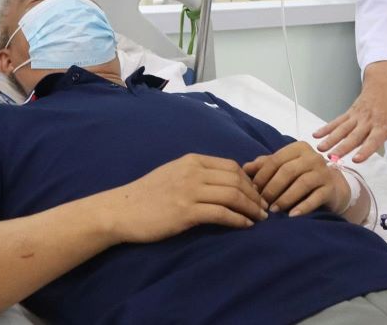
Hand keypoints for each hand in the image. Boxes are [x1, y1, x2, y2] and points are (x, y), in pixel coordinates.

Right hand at [100, 154, 267, 243]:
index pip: (231, 166)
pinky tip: (245, 226)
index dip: (249, 180)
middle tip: (264, 208)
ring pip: (232, 195)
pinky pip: (222, 213)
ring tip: (260, 218)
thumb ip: (197, 174)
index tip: (257, 194)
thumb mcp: (174, 174)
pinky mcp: (186, 211)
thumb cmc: (148, 195)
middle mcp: (193, 171)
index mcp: (192, 160)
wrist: (122, 210)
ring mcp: (189, 191)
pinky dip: (238, 220)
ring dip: (251, 208)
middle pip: (236, 179)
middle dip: (255, 194)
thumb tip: (225, 182)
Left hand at [243, 141, 346, 216]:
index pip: (275, 160)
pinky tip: (291, 216)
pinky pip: (315, 198)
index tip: (252, 190)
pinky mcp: (330, 188)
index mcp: (298, 148)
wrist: (332, 186)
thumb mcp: (283, 167)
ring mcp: (324, 172)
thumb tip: (244, 168)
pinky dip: (302, 207)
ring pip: (301, 184)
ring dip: (285, 198)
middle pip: (287, 171)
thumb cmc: (301, 176)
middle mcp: (313, 157)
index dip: (262, 176)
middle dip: (272, 188)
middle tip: (262, 203)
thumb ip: (265, 165)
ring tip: (273, 210)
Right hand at [313, 62, 386, 165]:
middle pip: (354, 136)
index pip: (374, 140)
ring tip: (320, 149)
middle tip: (332, 158)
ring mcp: (358, 116)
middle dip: (342, 147)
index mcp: (384, 125)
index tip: (356, 159)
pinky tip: (316, 135)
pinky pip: (337, 121)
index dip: (365, 149)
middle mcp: (369, 121)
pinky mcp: (350, 112)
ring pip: (342, 129)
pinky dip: (326, 128)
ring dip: (330, 139)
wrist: (385, 80)